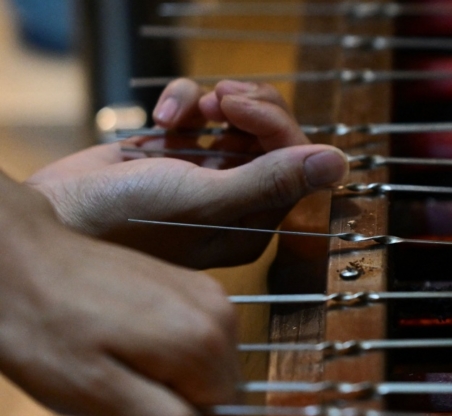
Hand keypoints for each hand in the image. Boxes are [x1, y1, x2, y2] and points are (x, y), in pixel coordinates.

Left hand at [0, 173, 241, 415]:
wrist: (21, 255)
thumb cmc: (46, 327)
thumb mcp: (94, 394)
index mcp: (207, 347)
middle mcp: (223, 317)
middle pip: (217, 399)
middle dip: (172, 408)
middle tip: (114, 389)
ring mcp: (209, 296)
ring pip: (206, 373)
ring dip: (165, 382)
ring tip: (112, 363)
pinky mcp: (192, 285)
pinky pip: (195, 343)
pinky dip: (163, 354)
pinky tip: (121, 342)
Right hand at [26, 79, 347, 268]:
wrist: (56, 216)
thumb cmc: (126, 222)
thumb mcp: (205, 200)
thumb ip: (272, 180)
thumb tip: (338, 164)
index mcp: (254, 222)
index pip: (296, 164)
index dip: (274, 126)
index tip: (235, 108)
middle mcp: (237, 199)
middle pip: (276, 137)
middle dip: (254, 107)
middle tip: (222, 99)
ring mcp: (207, 173)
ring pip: (243, 119)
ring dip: (222, 101)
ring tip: (199, 106)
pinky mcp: (177, 151)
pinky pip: (202, 112)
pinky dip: (185, 101)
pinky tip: (163, 115)